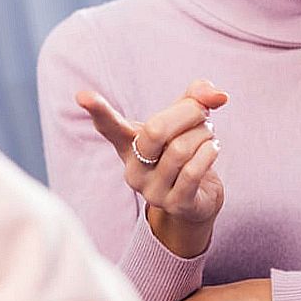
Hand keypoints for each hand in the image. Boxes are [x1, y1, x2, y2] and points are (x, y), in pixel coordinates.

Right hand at [77, 80, 227, 257]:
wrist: (198, 198)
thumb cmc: (185, 150)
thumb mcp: (187, 118)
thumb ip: (197, 97)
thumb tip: (218, 95)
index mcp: (129, 144)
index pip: (109, 126)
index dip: (98, 110)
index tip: (83, 96)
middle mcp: (133, 169)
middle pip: (155, 130)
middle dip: (188, 113)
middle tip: (203, 112)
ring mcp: (151, 190)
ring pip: (180, 149)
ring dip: (204, 134)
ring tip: (209, 134)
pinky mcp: (174, 204)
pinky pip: (193, 171)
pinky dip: (209, 152)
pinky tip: (213, 148)